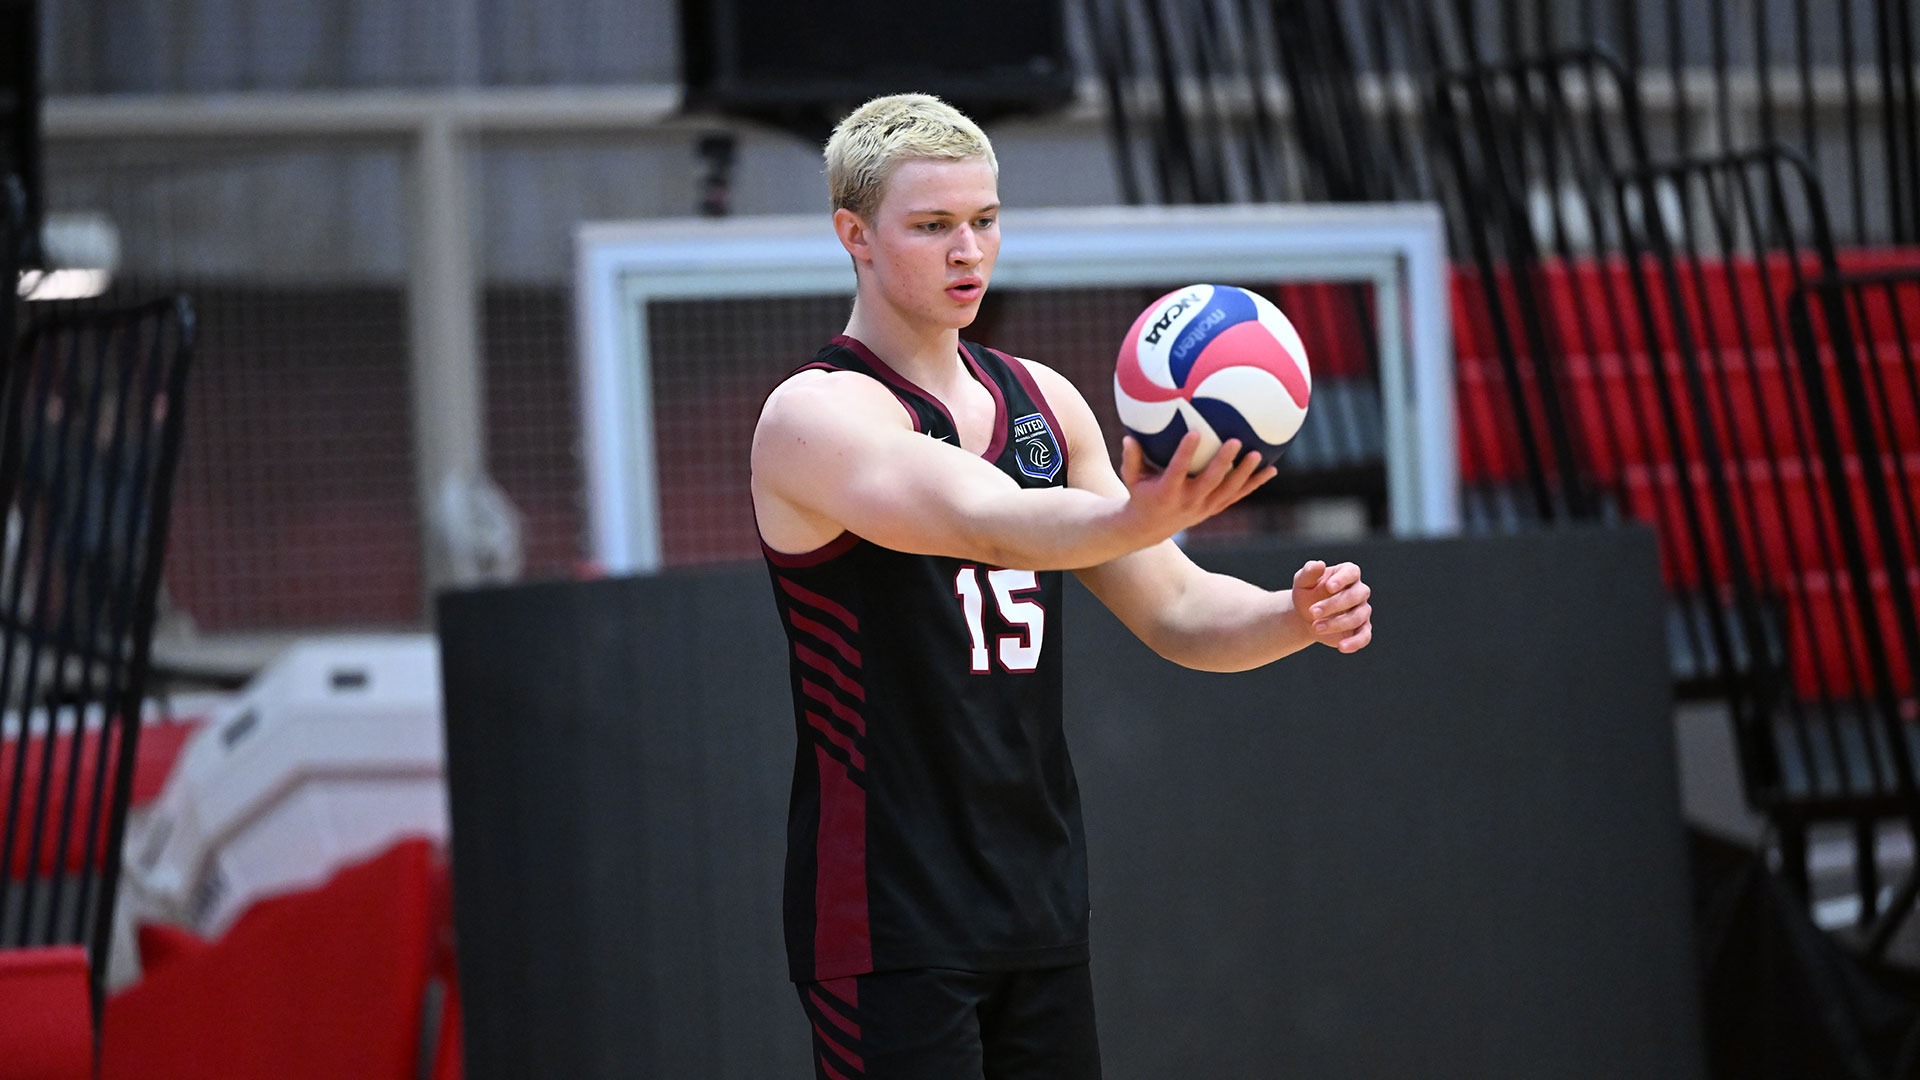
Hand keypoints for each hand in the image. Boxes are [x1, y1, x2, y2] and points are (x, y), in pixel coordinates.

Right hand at [1118, 432, 1274, 536]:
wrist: (1151, 527)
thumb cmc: (1140, 493)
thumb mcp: (1131, 477)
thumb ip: (1131, 457)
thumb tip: (1129, 436)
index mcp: (1167, 491)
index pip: (1177, 471)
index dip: (1185, 453)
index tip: (1193, 432)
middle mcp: (1189, 501)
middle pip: (1210, 481)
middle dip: (1223, 462)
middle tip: (1235, 441)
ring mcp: (1204, 507)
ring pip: (1228, 491)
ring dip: (1244, 474)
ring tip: (1258, 455)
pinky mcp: (1215, 508)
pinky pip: (1237, 495)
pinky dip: (1254, 484)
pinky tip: (1271, 470)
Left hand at [1292, 560, 1371, 652]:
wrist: (1306, 616)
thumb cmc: (1307, 594)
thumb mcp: (1302, 582)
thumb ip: (1309, 572)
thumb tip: (1319, 564)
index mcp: (1347, 573)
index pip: (1352, 572)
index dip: (1342, 579)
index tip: (1328, 587)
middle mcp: (1359, 591)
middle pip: (1355, 596)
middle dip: (1333, 605)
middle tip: (1312, 612)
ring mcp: (1362, 610)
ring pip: (1357, 617)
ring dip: (1336, 623)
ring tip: (1315, 627)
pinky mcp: (1361, 629)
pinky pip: (1365, 636)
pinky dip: (1355, 642)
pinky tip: (1341, 647)